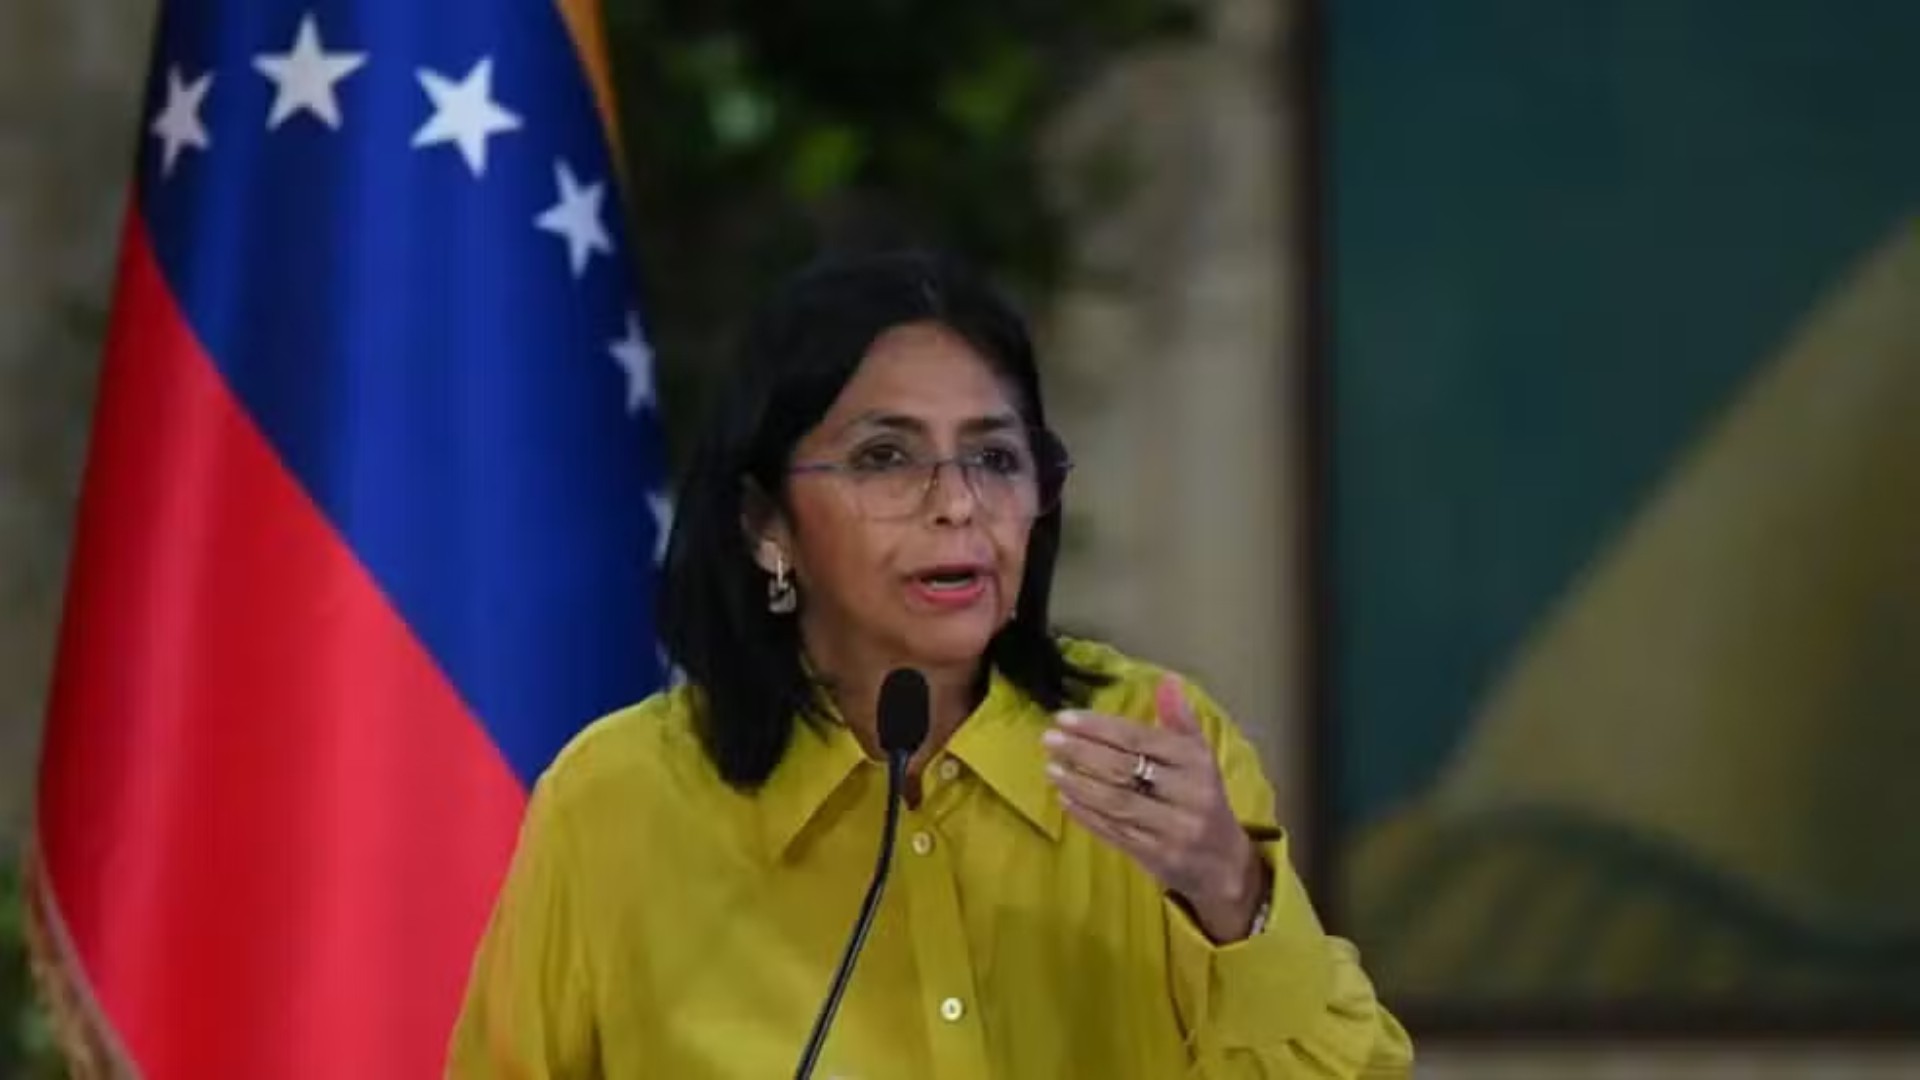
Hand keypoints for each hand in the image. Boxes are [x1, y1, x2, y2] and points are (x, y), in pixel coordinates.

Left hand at [1042, 675, 1268, 941]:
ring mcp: (1173, 829)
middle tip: (1048, 740)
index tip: (1064, 718)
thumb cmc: (1203, 798)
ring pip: (1117, 803)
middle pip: (1125, 769)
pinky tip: (1065, 799)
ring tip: (1051, 769)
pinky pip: (1116, 832)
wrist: (1225, 862)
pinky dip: (1086, 815)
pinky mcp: (1158, 857)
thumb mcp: (1200, 757)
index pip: (1140, 739)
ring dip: (1079, 785)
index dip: (1099, 727)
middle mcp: (1188, 794)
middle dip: (1082, 753)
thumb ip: (1180, 719)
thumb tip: (1168, 680)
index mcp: (1196, 762)